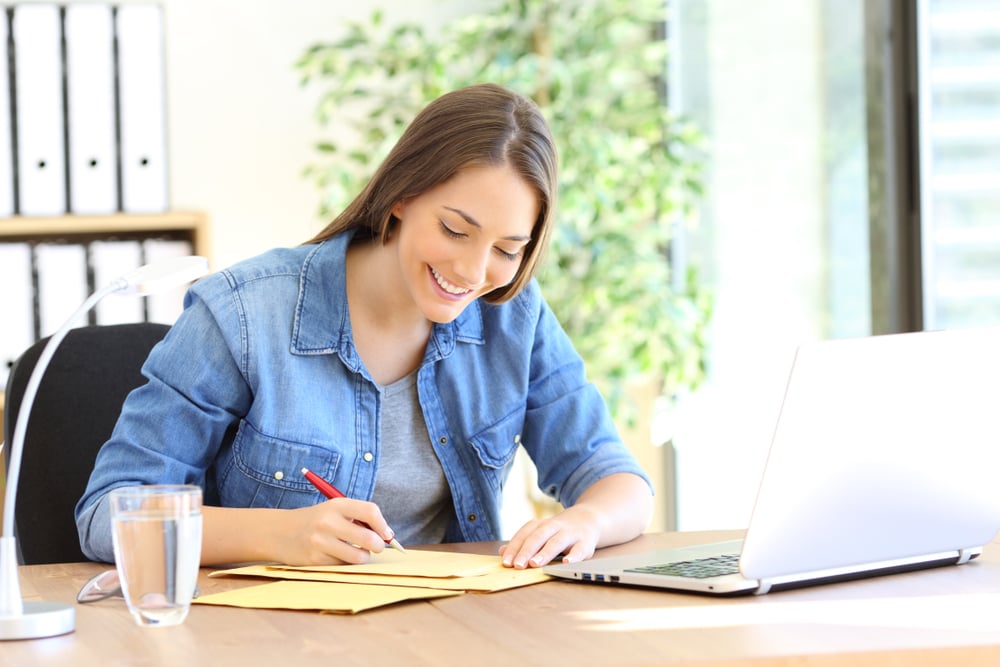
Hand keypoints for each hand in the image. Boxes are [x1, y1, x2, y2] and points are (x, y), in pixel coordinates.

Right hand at [273, 498, 395, 565]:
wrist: (280, 532)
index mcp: (337, 505)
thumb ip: (359, 518)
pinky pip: (343, 565)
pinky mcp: (315, 559)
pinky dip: (345, 563)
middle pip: (368, 538)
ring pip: (358, 556)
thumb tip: (388, 536)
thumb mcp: (335, 510)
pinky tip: (336, 555)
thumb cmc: (316, 521)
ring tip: (356, 551)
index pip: (370, 511)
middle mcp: (328, 522)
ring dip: (362, 557)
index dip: (383, 525)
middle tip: (377, 547)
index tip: (387, 535)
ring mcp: (320, 542)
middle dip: (378, 546)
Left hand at [499, 504, 600, 568]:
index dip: (514, 548)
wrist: (588, 519)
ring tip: (535, 564)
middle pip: (538, 537)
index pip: (524, 535)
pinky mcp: (585, 543)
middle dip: (526, 551)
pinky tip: (567, 563)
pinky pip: (579, 550)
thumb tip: (502, 552)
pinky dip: (574, 556)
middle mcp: (554, 527)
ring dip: (545, 553)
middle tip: (518, 565)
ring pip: (557, 542)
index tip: (506, 562)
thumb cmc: (559, 531)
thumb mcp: (540, 533)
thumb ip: (522, 542)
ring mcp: (570, 534)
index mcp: (541, 525)